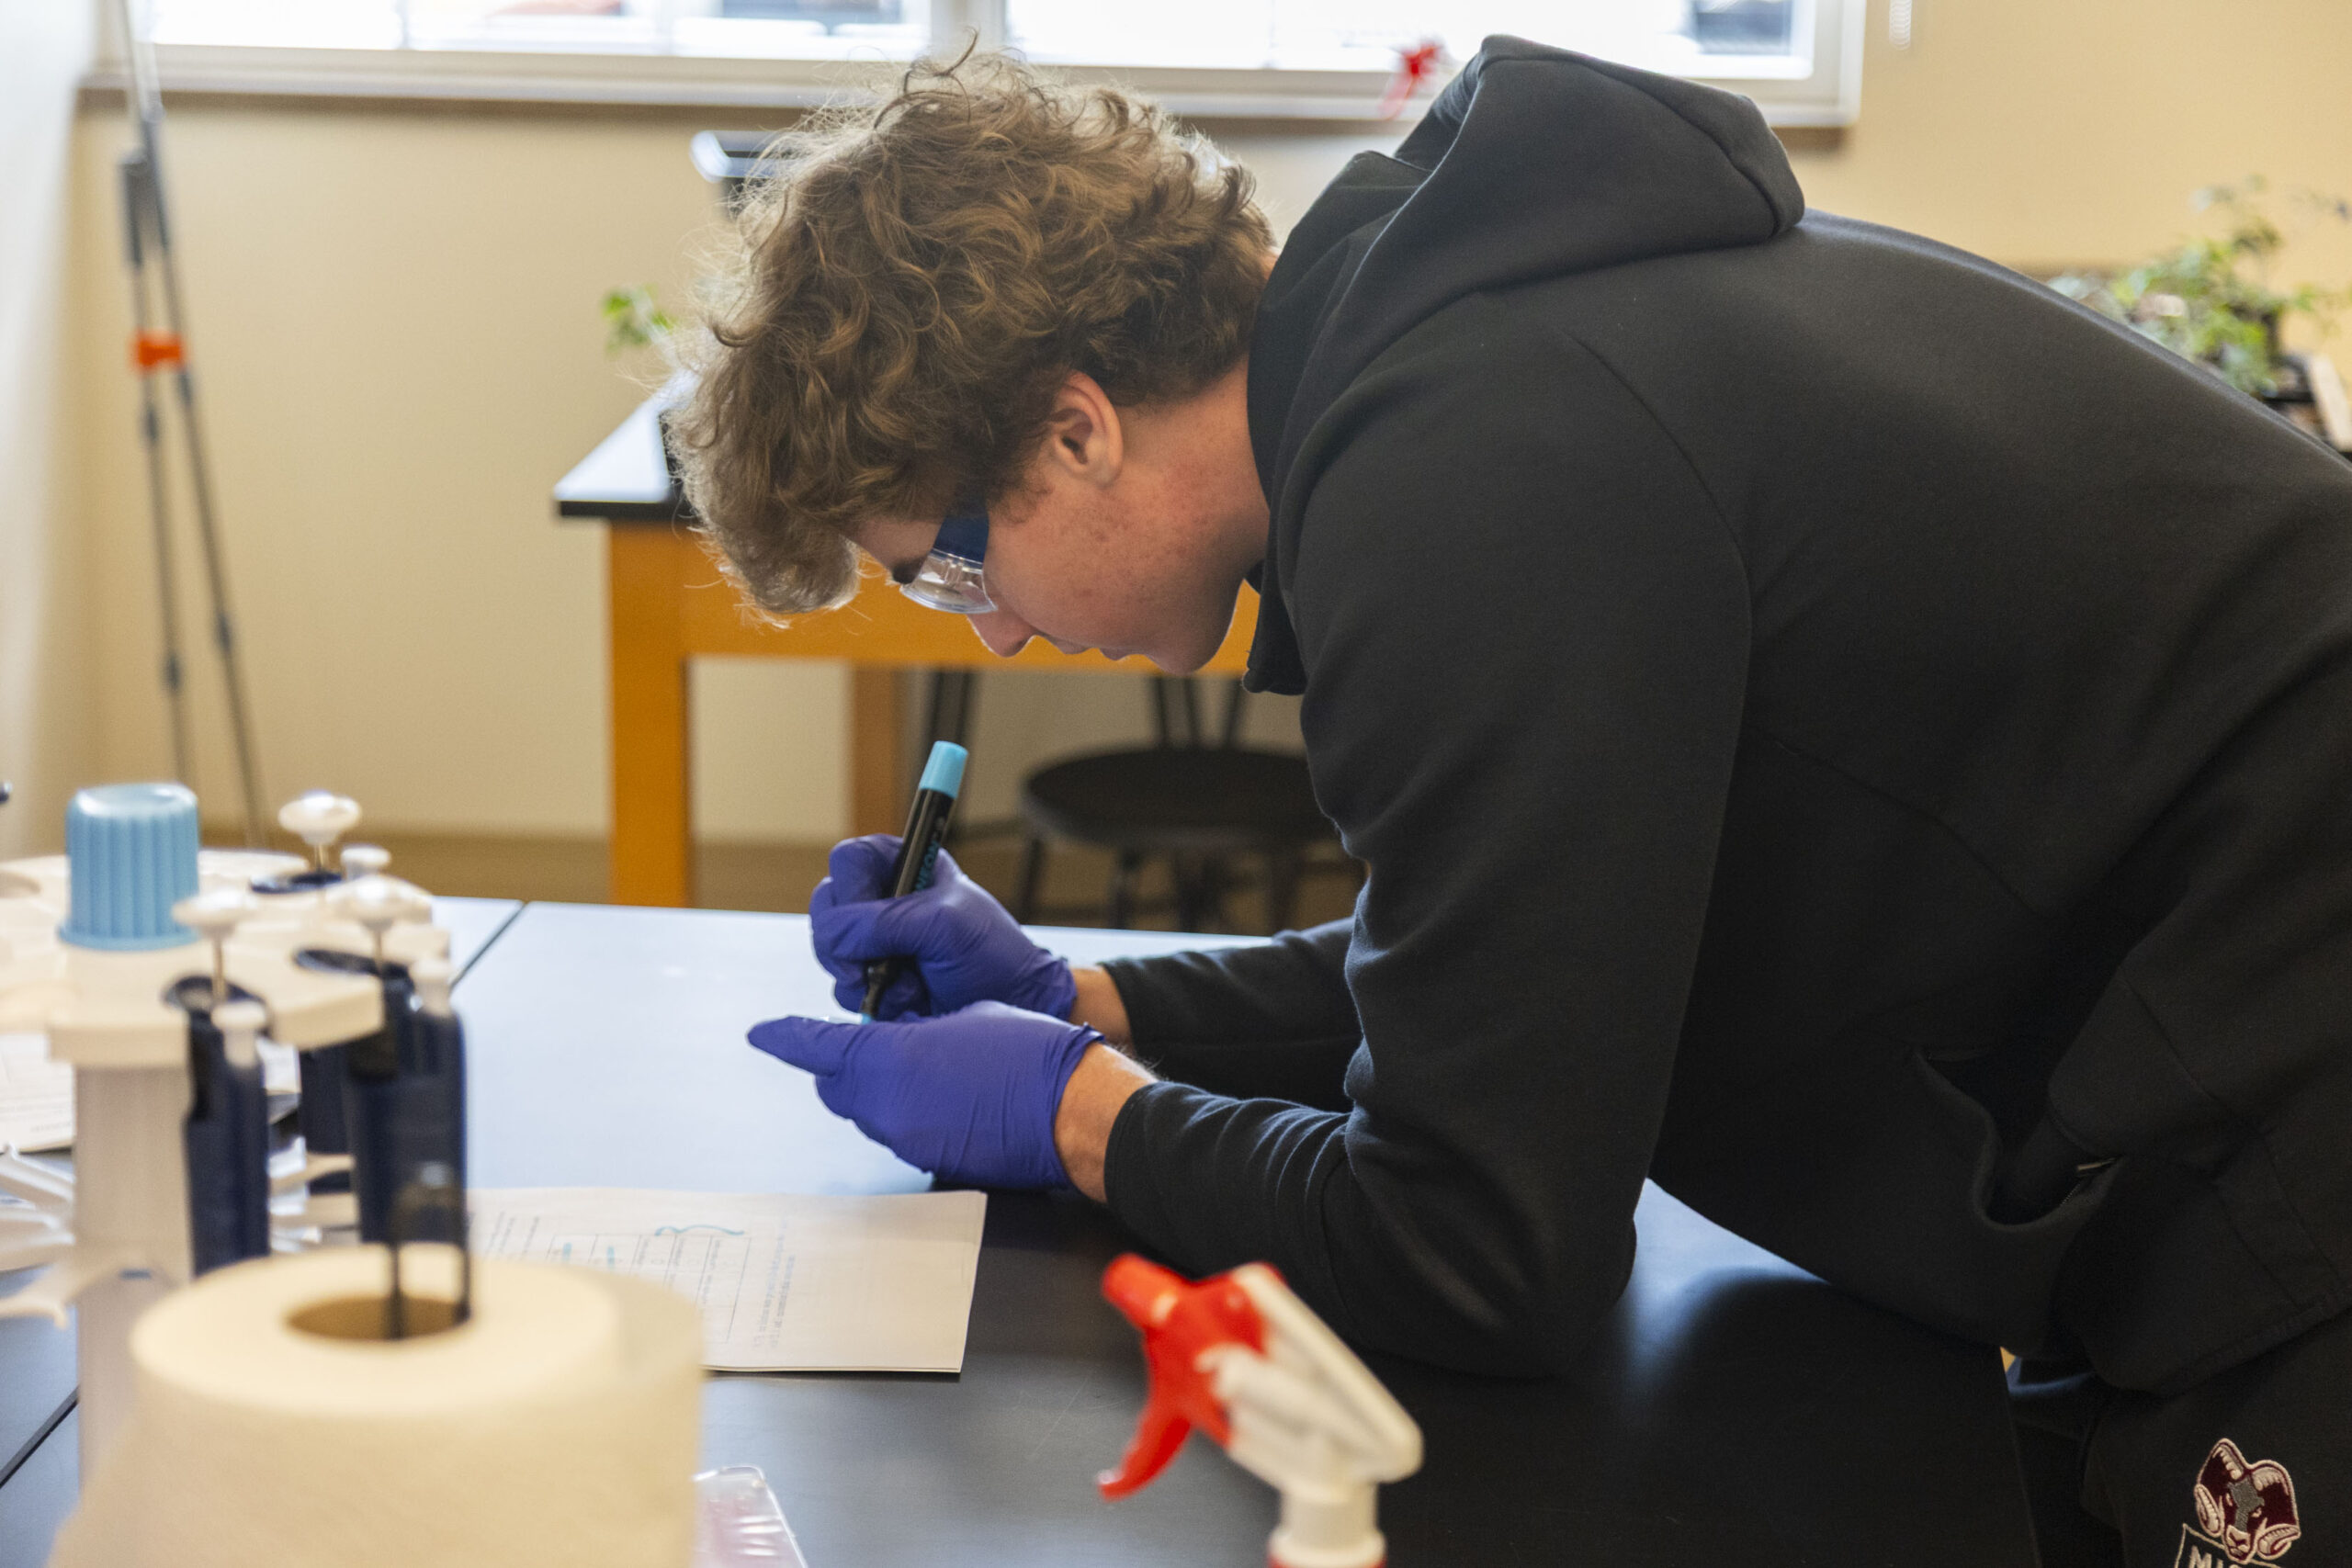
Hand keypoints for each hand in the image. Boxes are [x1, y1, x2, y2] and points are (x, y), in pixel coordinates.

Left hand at [748, 1002, 1098, 1189]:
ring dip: (874, 1088)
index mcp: (890, 1058)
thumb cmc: (1031, 1051)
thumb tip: (896, 1034)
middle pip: (834, 1085)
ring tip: (918, 1064)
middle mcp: (886, 1104)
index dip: (786, 1037)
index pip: (817, 1047)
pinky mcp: (929, 1160)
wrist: (1075, 1110)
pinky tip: (939, 1094)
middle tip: (867, 1040)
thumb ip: (913, 1027)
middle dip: (839, 1063)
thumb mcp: (965, 1016)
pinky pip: (897, 1130)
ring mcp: (905, 1137)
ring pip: (864, 1110)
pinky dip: (903, 1110)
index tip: (763, 1033)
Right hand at [809, 835, 1076, 1021]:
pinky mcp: (872, 979)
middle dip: (849, 943)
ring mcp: (874, 942)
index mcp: (905, 867)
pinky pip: (841, 988)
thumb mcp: (944, 925)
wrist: (1012, 1007)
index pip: (849, 860)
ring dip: (864, 975)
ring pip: (829, 952)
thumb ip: (884, 922)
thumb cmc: (991, 955)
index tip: (874, 914)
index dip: (852, 888)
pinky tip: (909, 1000)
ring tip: (911, 984)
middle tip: (880, 963)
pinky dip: (871, 999)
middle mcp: (883, 899)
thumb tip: (832, 935)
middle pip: (827, 907)